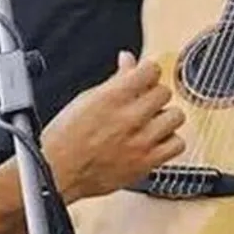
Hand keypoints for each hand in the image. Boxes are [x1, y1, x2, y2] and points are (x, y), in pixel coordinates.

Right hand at [42, 51, 185, 201]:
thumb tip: (129, 60)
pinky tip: (156, 140)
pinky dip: (170, 142)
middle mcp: (128, 118)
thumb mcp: (86, 99)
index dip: (148, 71)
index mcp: (111, 98)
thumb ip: (115, 79)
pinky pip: (178, 144)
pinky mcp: (147, 162)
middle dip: (154, 95)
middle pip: (164, 92)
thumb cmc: (64, 139)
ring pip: (176, 116)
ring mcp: (140, 141)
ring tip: (150, 123)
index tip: (144, 77)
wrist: (55, 174)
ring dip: (164, 118)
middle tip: (142, 103)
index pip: (151, 70)